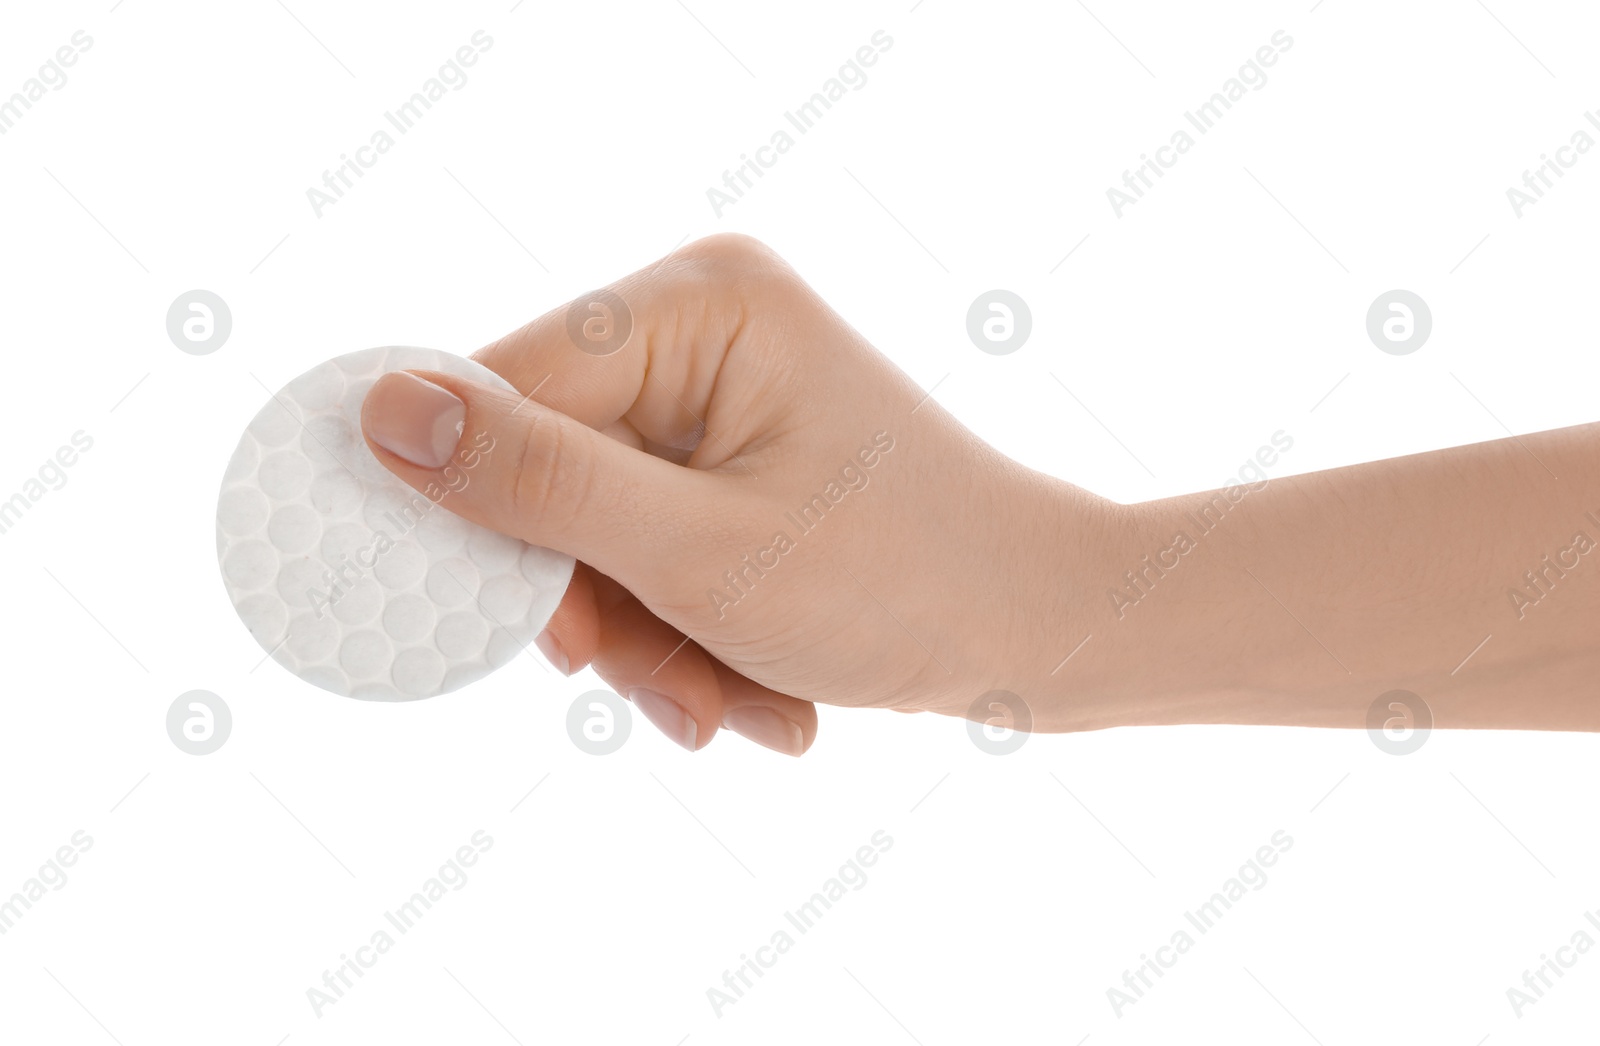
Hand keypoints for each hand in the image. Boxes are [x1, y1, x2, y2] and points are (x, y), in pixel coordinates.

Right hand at [360, 234, 1105, 753]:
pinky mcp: (732, 463)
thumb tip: (384, 413)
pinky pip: (650, 552)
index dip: (484, 515)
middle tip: (660, 688)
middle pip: (550, 473)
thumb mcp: (700, 552)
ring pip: (596, 533)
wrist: (1043, 634)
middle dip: (602, 606)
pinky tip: (757, 691)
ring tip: (732, 706)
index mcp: (699, 302)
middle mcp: (703, 329)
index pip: (507, 388)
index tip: (500, 623)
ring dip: (651, 643)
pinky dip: (688, 637)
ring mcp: (719, 398)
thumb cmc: (906, 582)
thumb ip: (538, 485)